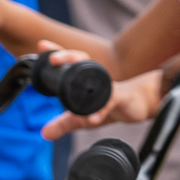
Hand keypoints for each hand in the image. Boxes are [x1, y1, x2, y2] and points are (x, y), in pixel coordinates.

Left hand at [44, 62, 160, 137]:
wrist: (137, 105)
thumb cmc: (109, 104)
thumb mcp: (82, 117)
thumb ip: (63, 124)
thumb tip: (45, 134)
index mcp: (84, 78)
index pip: (69, 61)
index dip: (56, 52)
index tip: (41, 45)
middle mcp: (96, 77)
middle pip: (82, 59)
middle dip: (67, 55)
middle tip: (53, 59)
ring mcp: (108, 86)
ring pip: (98, 76)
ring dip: (86, 77)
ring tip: (72, 82)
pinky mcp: (121, 97)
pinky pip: (111, 101)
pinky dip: (101, 110)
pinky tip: (93, 118)